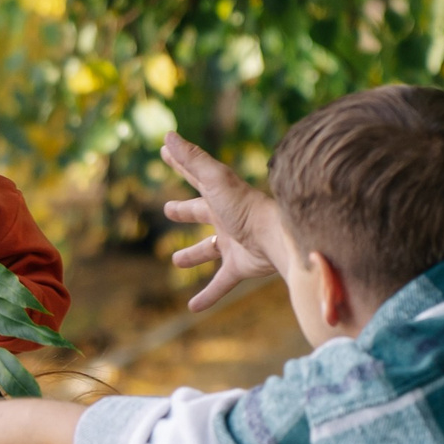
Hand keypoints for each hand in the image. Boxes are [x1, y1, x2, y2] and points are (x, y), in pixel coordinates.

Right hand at [162, 132, 283, 311]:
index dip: (180, 163)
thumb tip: (166, 135)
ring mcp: (233, 243)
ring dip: (193, 254)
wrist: (276, 238)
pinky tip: (192, 308)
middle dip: (185, 211)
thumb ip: (192, 159)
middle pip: (201, 212)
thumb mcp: (214, 180)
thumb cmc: (246, 206)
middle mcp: (226, 217)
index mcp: (219, 194)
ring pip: (209, 249)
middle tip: (168, 210)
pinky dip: (208, 295)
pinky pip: (221, 283)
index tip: (166, 152)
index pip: (195, 175)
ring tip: (176, 261)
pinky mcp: (240, 266)